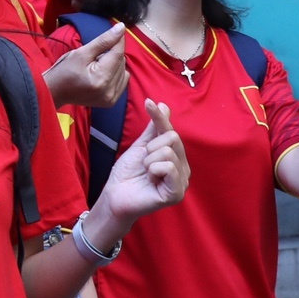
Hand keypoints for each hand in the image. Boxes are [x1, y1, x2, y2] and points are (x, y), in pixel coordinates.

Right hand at [43, 23, 127, 108]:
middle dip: (111, 54)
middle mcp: (109, 91)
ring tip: (97, 66)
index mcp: (100, 78)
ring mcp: (110, 98)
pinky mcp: (111, 101)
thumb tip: (121, 27)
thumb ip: (104, 40)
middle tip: (94, 55)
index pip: (118, 53)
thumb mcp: (81, 52)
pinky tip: (103, 74)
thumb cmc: (63, 70)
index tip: (118, 29)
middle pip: (121, 62)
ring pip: (123, 70)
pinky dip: (115, 74)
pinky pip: (122, 81)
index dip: (119, 40)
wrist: (54, 91)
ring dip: (114, 64)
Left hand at [96, 102, 187, 227]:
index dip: (159, 117)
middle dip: (150, 148)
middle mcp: (184, 168)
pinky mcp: (177, 193)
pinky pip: (168, 168)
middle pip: (173, 138)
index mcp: (177, 157)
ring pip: (168, 152)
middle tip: (144, 164)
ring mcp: (182, 181)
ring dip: (149, 162)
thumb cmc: (128, 173)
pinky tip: (151, 181)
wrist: (115, 195)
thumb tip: (164, 105)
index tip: (148, 102)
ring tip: (146, 174)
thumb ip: (154, 128)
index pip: (171, 130)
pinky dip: (153, 170)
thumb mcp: (141, 146)